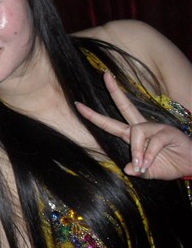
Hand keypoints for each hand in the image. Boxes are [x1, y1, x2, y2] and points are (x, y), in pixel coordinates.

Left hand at [76, 72, 191, 179]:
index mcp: (133, 135)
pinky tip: (148, 164)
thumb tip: (127, 169)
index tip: (77, 105)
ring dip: (137, 151)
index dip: (94, 116)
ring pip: (136, 131)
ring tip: (141, 165)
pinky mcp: (168, 132)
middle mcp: (142, 127)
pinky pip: (153, 142)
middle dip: (114, 91)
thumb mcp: (149, 172)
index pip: (110, 123)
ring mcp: (156, 127)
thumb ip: (138, 170)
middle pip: (125, 106)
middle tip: (104, 75)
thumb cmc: (170, 165)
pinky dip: (149, 155)